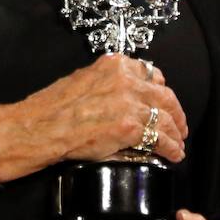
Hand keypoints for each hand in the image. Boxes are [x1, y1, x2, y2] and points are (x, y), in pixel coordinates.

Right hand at [20, 52, 187, 165]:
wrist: (40, 127)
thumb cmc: (54, 107)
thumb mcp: (84, 80)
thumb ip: (108, 82)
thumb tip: (126, 97)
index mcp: (115, 65)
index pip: (152, 74)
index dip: (162, 90)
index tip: (164, 101)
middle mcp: (126, 80)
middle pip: (165, 96)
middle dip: (176, 113)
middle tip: (179, 125)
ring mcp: (130, 103)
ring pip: (167, 119)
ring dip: (176, 133)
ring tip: (178, 144)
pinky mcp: (130, 129)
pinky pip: (161, 139)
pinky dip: (171, 148)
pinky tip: (172, 154)